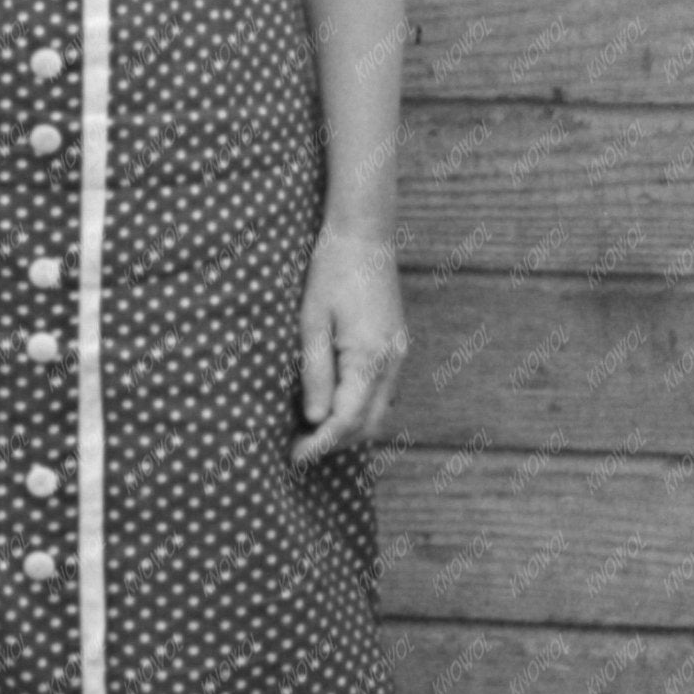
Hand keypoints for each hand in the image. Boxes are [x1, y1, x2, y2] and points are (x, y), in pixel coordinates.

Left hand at [291, 223, 407, 462]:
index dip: (320, 444)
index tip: (295, 457)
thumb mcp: (311, 322)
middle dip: (335, 442)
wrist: (363, 236)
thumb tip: (313, 419)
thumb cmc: (329, 272)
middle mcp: (392, 361)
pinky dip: (358, 407)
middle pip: (369, 424)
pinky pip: (381, 391)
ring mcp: (399, 354)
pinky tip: (331, 404)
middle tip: (298, 449)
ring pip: (379, 410)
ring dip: (348, 427)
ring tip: (309, 431)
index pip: (347, 419)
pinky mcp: (396, 345)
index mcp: (370, 357)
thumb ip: (314, 372)